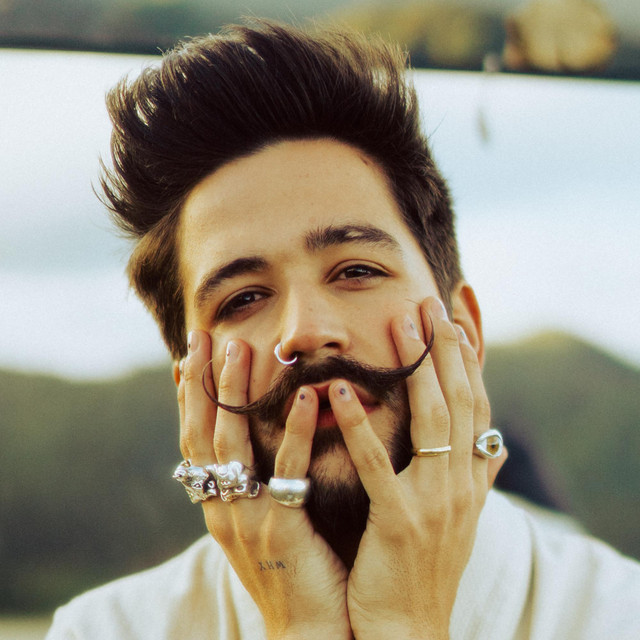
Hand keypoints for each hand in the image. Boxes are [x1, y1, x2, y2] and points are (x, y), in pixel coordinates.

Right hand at [178, 331, 350, 639]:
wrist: (311, 632)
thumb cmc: (295, 573)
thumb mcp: (262, 525)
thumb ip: (254, 484)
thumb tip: (250, 447)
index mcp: (217, 506)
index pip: (195, 441)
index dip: (190, 398)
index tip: (188, 356)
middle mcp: (221, 508)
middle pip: (204, 433)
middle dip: (202, 384)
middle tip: (203, 337)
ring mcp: (245, 519)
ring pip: (233, 444)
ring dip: (234, 395)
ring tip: (242, 350)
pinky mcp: (279, 529)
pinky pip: (286, 471)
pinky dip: (293, 431)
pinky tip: (305, 396)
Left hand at [327, 297, 505, 638]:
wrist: (409, 629)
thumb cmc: (427, 567)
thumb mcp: (458, 518)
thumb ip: (475, 479)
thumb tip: (492, 450)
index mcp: (469, 477)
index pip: (476, 403)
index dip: (469, 357)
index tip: (457, 314)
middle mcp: (461, 482)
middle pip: (458, 399)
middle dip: (446, 346)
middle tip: (429, 301)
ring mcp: (434, 501)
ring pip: (432, 419)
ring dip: (417, 366)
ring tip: (400, 321)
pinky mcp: (399, 522)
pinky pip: (378, 465)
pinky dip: (361, 424)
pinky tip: (341, 390)